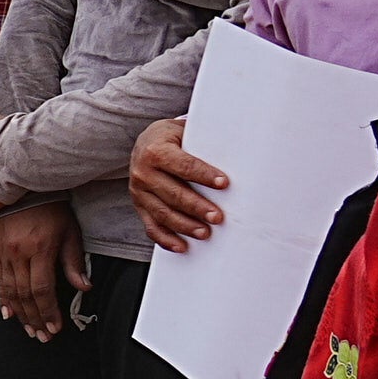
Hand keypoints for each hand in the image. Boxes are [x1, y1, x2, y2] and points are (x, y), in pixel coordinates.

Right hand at [0, 198, 87, 340]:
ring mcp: (3, 252)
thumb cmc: (51, 208)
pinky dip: (3, 299)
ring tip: (29, 330)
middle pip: (25, 295)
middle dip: (35, 319)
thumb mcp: (69, 232)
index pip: (43, 289)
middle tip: (42, 336)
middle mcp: (18, 253)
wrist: (21, 186)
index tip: (55, 327)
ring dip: (20, 314)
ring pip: (10, 291)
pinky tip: (8, 314)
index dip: (49, 311)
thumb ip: (74, 261)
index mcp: (40, 249)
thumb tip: (83, 287)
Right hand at [129, 114, 228, 250]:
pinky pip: (151, 226)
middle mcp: (142, 172)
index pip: (184, 166)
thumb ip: (203, 142)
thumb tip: (239, 150)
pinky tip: (182, 246)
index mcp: (155, 150)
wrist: (144, 144)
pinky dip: (166, 239)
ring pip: (162, 213)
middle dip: (197, 207)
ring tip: (205, 233)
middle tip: (218, 217)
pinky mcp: (139, 206)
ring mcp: (139, 192)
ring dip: (185, 226)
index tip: (224, 184)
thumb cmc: (173, 138)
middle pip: (173, 194)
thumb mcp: (184, 132)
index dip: (204, 175)